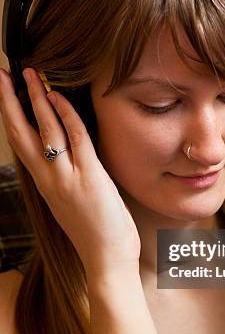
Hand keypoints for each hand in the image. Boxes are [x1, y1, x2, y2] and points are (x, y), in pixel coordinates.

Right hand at [0, 67, 140, 276]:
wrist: (106, 260)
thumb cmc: (94, 232)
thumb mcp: (71, 200)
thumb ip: (64, 174)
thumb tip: (65, 147)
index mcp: (44, 184)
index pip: (19, 142)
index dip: (9, 115)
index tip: (4, 92)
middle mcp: (48, 179)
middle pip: (20, 132)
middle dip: (10, 100)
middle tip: (4, 73)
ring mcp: (67, 178)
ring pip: (45, 130)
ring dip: (37, 99)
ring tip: (32, 75)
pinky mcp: (89, 177)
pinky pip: (75, 138)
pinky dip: (67, 116)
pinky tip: (60, 98)